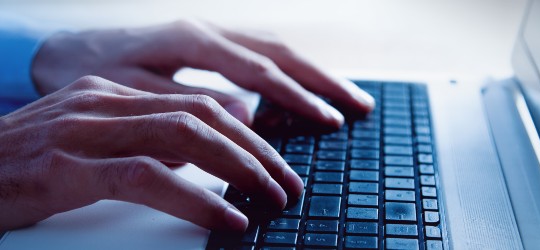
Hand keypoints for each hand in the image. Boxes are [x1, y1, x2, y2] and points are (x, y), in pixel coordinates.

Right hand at [0, 76, 303, 230]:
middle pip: (201, 117)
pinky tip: (225, 218)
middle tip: (286, 184)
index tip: (276, 164)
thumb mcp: (84, 148)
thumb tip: (193, 163)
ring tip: (270, 199)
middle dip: (254, 152)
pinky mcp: (65, 166)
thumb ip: (136, 146)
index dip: (246, 136)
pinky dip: (196, 198)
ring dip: (238, 170)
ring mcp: (82, 130)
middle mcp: (101, 102)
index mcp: (110, 94)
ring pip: (183, 136)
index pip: (197, 105)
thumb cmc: (15, 170)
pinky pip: (146, 177)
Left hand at [31, 20, 374, 126]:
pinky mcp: (209, 45)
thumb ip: (187, 102)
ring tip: (348, 98)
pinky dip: (290, 74)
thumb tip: (246, 115)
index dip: (297, 95)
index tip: (328, 118)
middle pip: (281, 52)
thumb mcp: (129, 92)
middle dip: (324, 80)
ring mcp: (211, 34)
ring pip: (276, 49)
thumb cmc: (88, 74)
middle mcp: (208, 30)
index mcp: (192, 40)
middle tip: (360, 106)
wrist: (62, 49)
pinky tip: (305, 91)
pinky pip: (261, 55)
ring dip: (314, 74)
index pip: (259, 69)